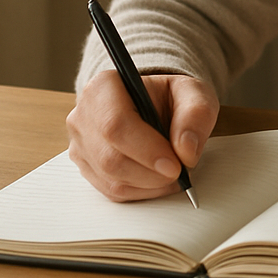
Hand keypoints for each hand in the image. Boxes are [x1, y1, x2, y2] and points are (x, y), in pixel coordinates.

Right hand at [66, 70, 218, 200]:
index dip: (146, 150)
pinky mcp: (86, 168)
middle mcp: (84, 115)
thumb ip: (196, 115)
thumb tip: (186, 151)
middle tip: (180, 172)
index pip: (115, 125)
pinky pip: (111, 190)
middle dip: (151, 173)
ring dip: (149, 184)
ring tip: (173, 173)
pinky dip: (141, 191)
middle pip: (110, 158)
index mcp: (103, 87)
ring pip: (111, 179)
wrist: (155, 106)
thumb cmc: (170, 98)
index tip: (175, 165)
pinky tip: (159, 179)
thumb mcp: (193, 93)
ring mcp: (81, 144)